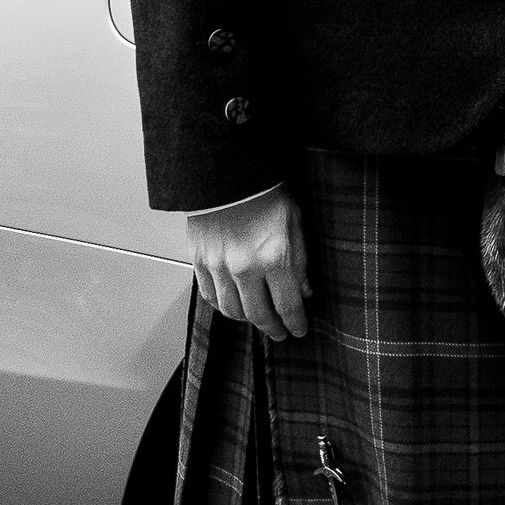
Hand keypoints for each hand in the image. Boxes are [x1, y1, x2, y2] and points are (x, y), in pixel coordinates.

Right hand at [183, 185, 310, 342]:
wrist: (225, 171)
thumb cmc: (263, 191)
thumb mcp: (294, 222)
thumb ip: (300, 260)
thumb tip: (304, 290)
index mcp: (275, 258)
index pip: (288, 306)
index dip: (295, 324)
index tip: (299, 331)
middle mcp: (246, 268)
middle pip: (260, 315)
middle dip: (273, 328)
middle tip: (280, 333)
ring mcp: (219, 267)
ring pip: (233, 311)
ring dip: (248, 321)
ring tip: (258, 321)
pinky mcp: (200, 261)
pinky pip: (211, 296)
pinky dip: (223, 307)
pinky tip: (234, 306)